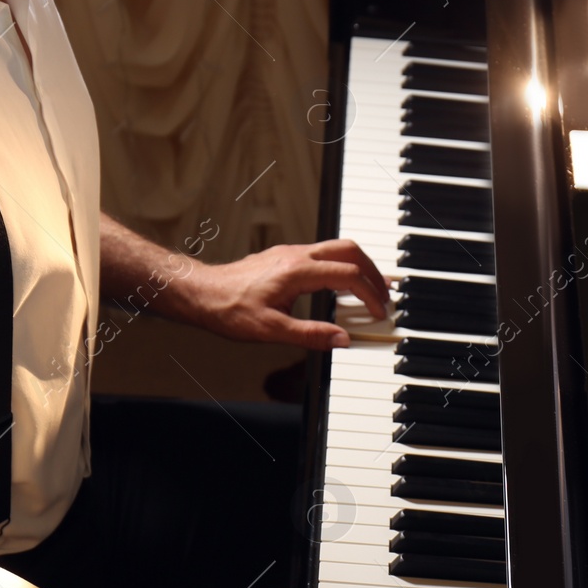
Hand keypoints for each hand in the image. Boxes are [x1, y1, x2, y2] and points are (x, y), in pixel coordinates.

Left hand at [190, 239, 389, 348]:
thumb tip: (342, 339)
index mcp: (298, 271)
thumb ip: (310, 334)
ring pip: (337, 248)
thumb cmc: (228, 310)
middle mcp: (297, 256)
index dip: (369, 295)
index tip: (379, 312)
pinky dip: (341, 267)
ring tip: (371, 286)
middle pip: (349, 250)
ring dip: (358, 265)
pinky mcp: (284, 258)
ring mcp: (290, 254)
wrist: (201, 293)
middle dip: (373, 271)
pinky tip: (340, 285)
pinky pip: (323, 254)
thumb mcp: (271, 330)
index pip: (348, 276)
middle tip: (386, 292)